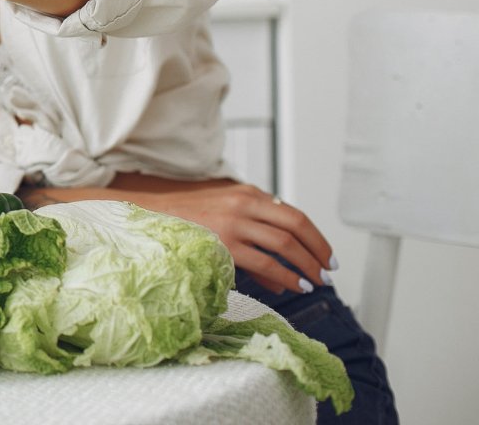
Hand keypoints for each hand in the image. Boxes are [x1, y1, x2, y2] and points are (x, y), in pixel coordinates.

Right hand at [123, 178, 336, 294]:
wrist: (148, 216)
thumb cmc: (186, 222)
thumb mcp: (224, 221)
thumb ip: (254, 241)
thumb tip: (282, 280)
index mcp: (246, 193)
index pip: (294, 214)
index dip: (316, 237)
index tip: (327, 255)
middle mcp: (244, 203)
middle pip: (296, 225)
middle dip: (318, 251)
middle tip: (329, 270)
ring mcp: (234, 222)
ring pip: (285, 244)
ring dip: (306, 265)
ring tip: (315, 281)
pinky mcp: (225, 243)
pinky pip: (266, 262)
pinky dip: (287, 275)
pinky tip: (295, 285)